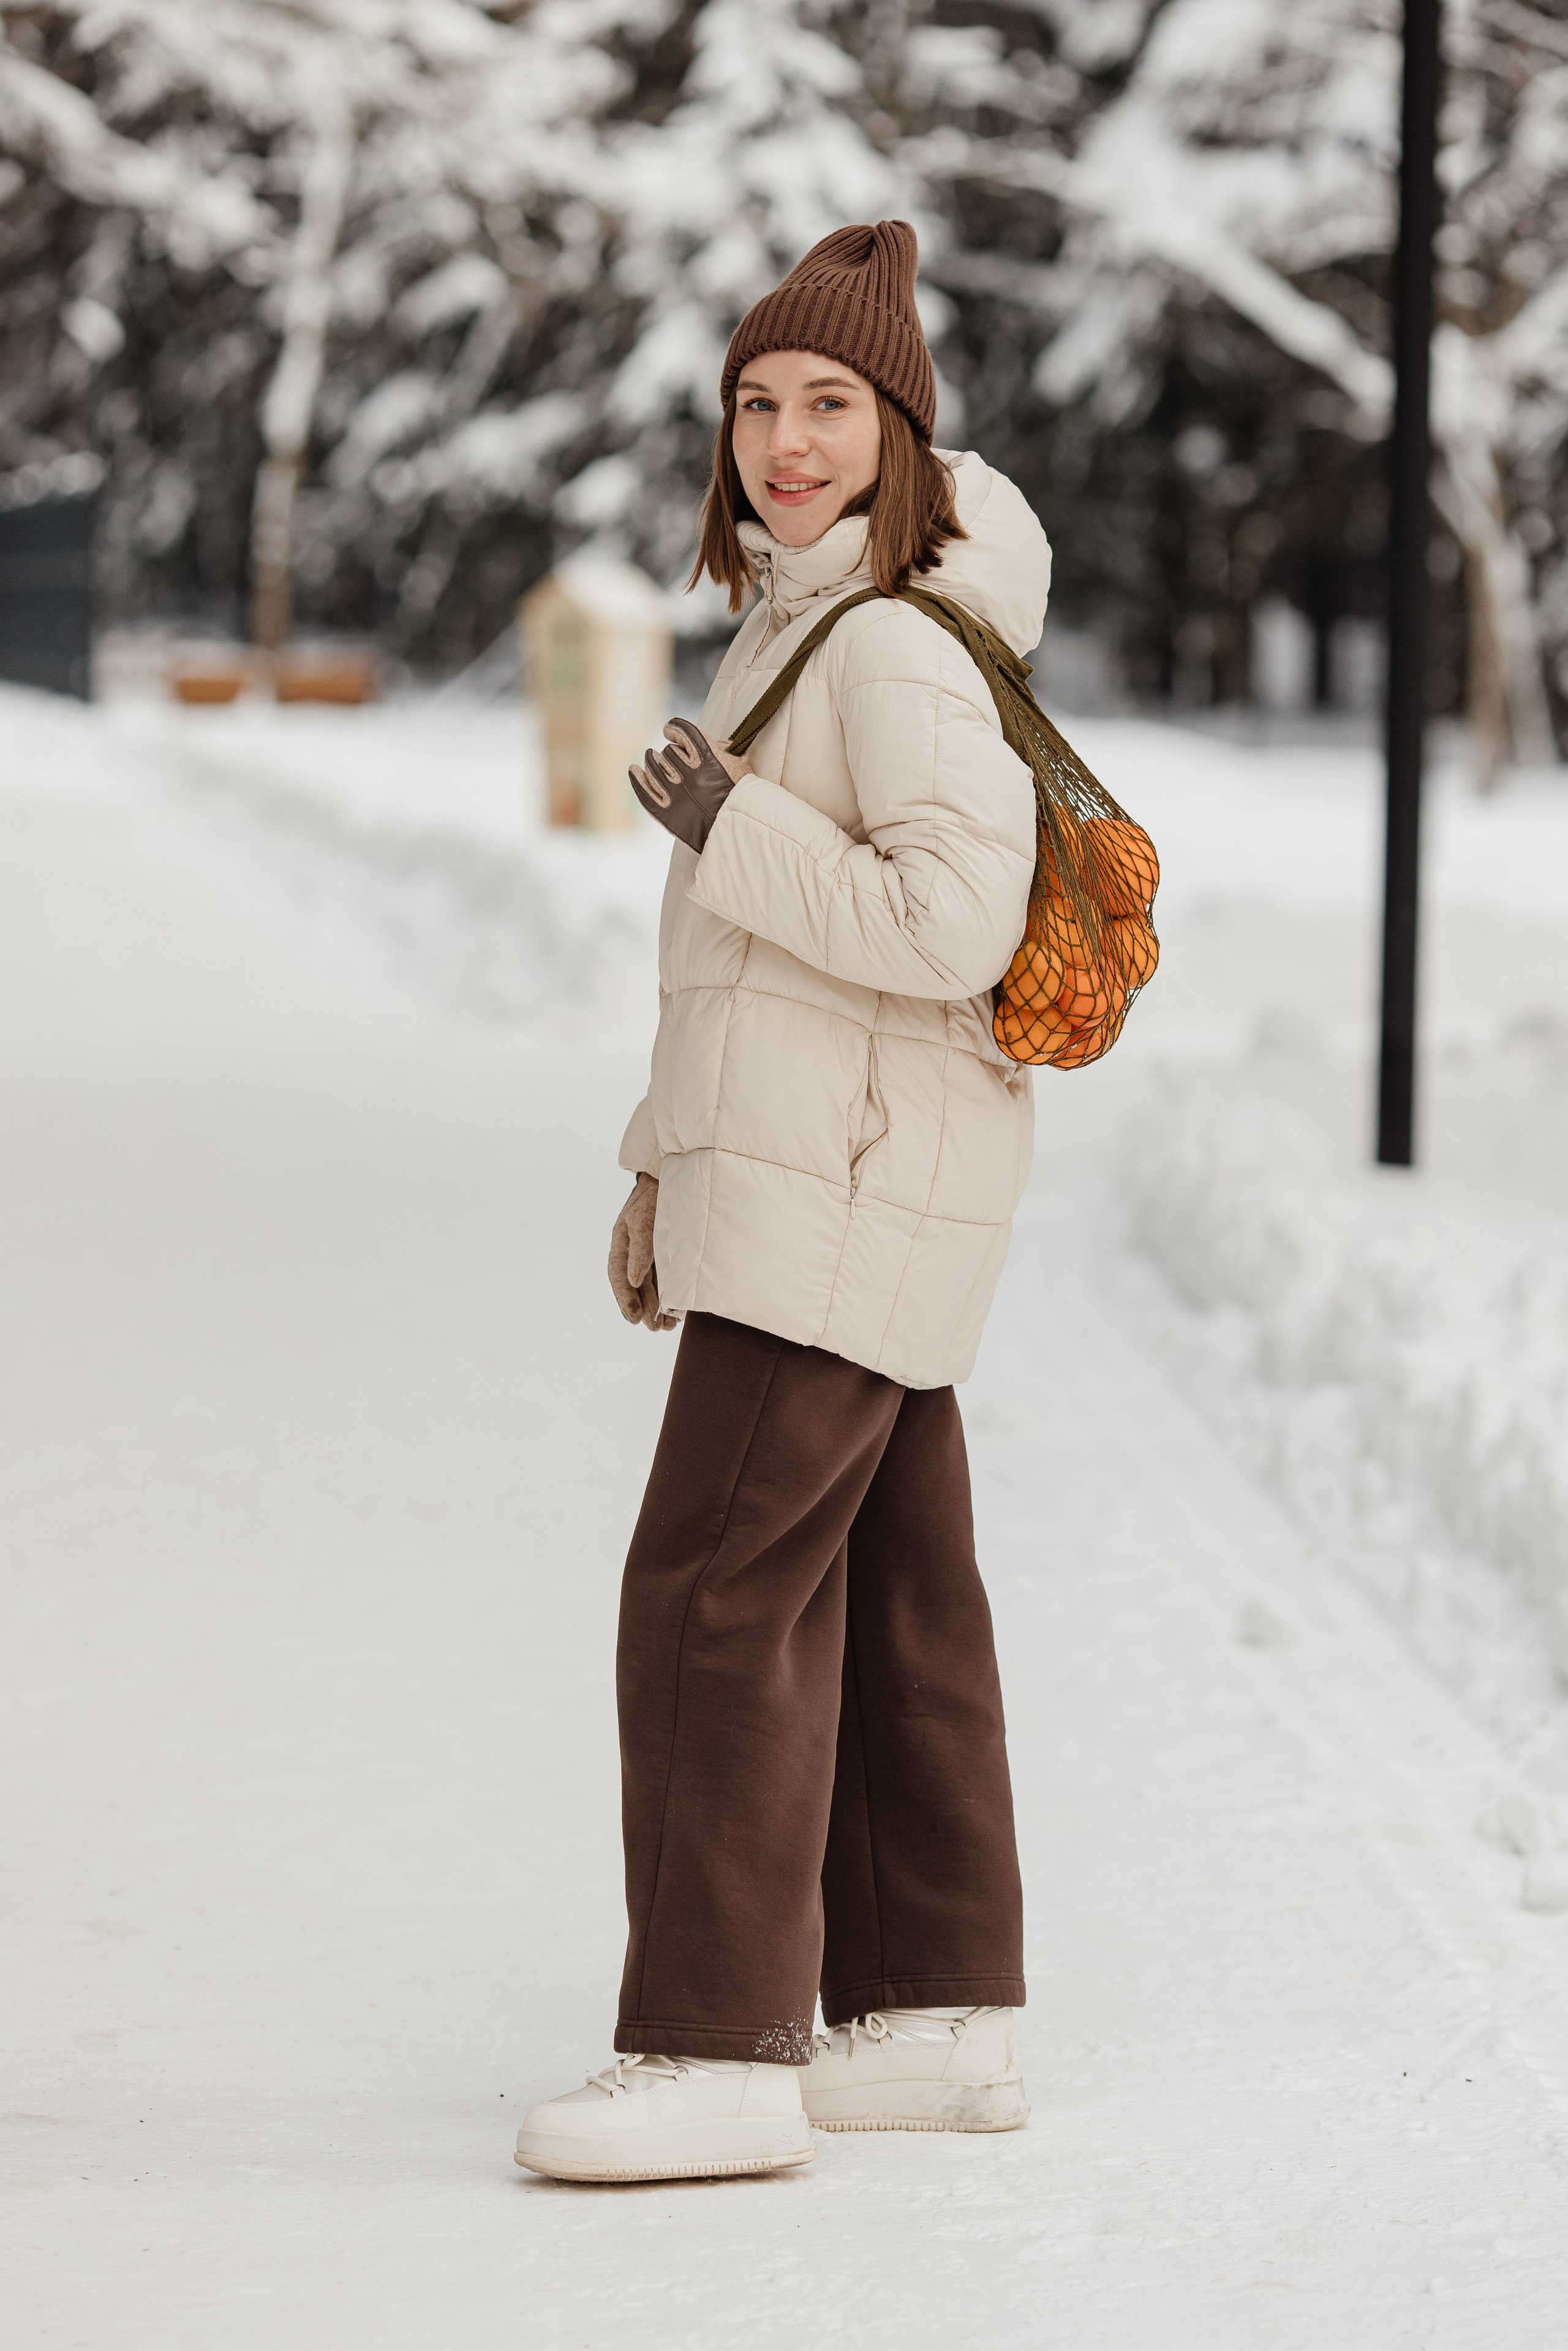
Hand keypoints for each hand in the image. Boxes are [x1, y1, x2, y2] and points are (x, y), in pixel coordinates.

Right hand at [608, 1173, 675, 1331]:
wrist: (675, 1178)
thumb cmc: (654, 1197)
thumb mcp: (643, 1221)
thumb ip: (640, 1250)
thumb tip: (633, 1279)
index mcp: (621, 1243)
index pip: (618, 1276)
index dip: (625, 1299)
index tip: (634, 1319)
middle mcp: (634, 1252)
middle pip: (636, 1286)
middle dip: (645, 1309)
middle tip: (655, 1328)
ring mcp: (651, 1254)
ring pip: (652, 1287)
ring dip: (658, 1308)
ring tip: (667, 1327)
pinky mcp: (668, 1255)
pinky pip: (667, 1280)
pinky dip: (672, 1296)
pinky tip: (679, 1312)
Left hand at [629, 722, 751, 852]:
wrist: (736, 831)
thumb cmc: (740, 797)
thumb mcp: (740, 765)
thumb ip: (723, 749)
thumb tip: (712, 740)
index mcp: (708, 756)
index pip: (682, 731)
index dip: (673, 728)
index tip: (669, 730)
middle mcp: (689, 771)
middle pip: (668, 751)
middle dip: (668, 751)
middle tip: (669, 756)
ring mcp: (675, 791)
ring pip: (653, 766)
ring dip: (652, 760)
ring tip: (652, 759)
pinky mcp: (665, 811)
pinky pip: (644, 790)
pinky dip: (637, 778)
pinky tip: (634, 770)